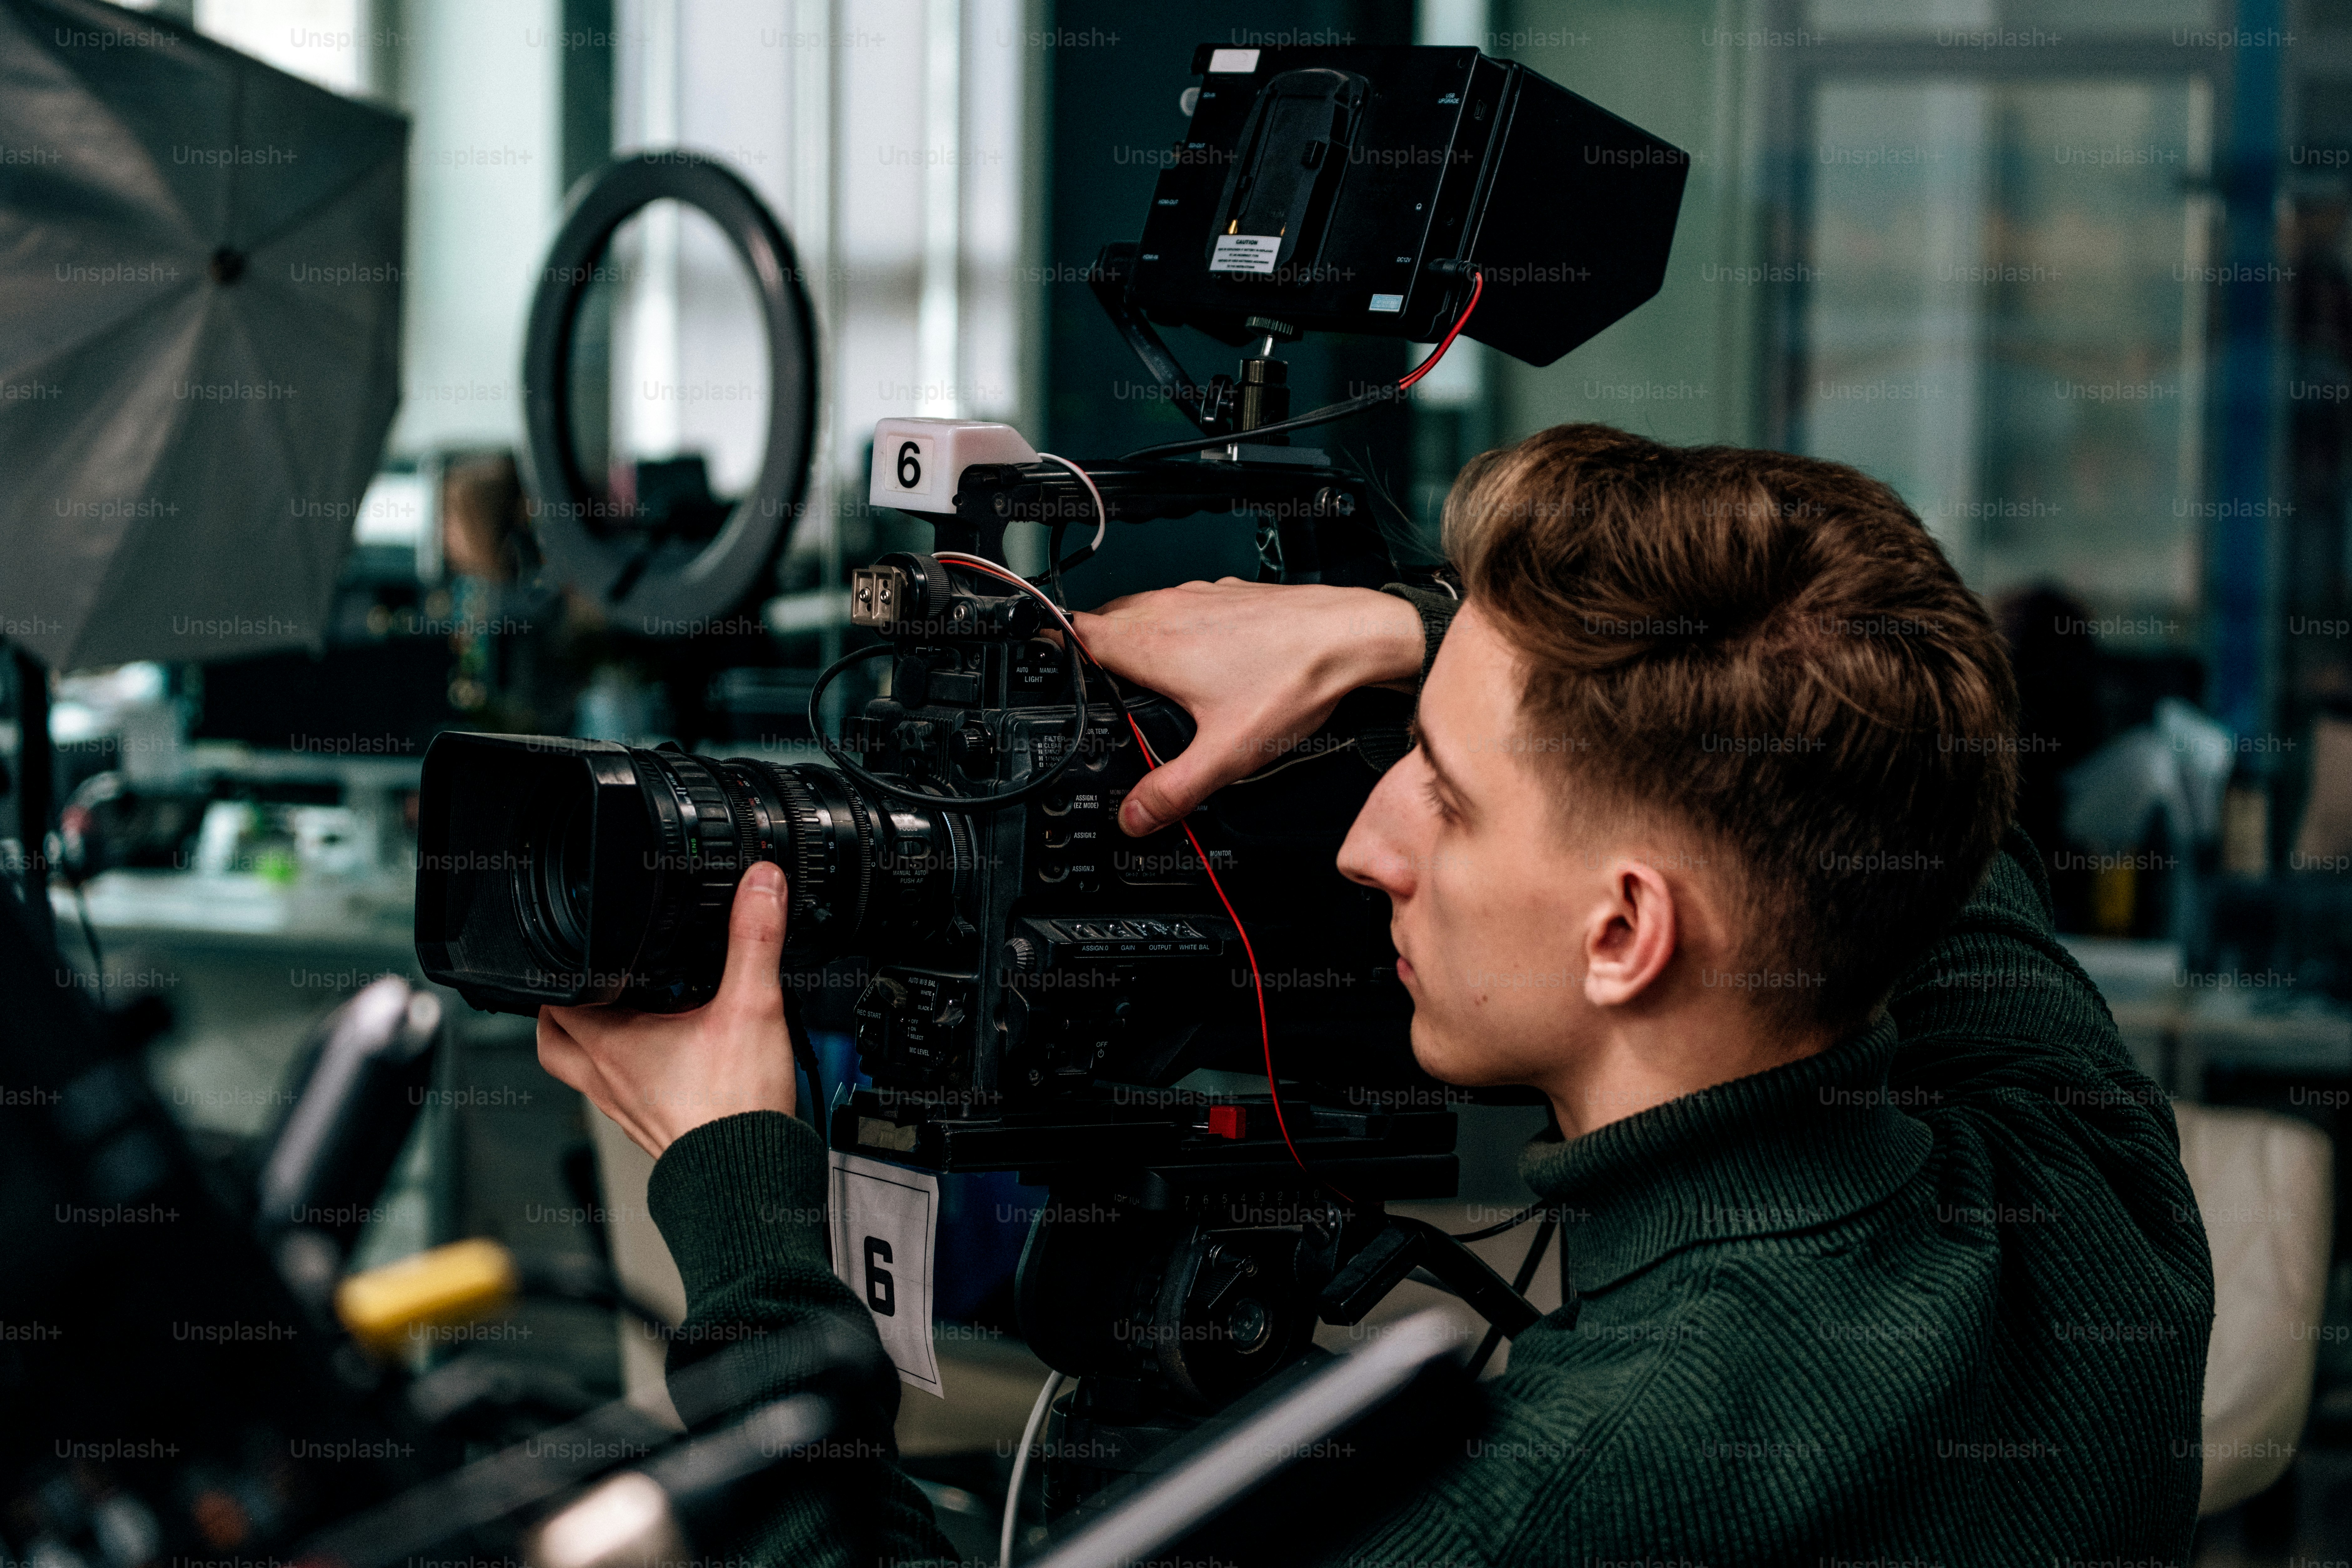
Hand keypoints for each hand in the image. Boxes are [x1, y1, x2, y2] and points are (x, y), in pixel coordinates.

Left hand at [535, 861, 797, 1158]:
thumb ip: (754, 939)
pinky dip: (626, 1072)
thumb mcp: (751, 1006)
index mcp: (613, 1045)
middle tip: (588, 981)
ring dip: (590, 1041)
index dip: (559, 972)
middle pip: (553, 1037)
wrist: (749, 1180)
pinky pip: (618, 1093)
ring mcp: (624, 1108)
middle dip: (564, 1005)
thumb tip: (760, 887)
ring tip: (620, 1015)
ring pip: (581, 1069)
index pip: (554, 1000)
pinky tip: (662, 1059)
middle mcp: (607, 1080)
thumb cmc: (735, 1110)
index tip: (579, 949)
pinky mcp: (650, 1127)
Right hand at [1071, 579, 1423, 835]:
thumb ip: (1173, 789)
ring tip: (1143, 675)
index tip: (1056, 672)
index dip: (1060, 652)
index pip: (1079, 634)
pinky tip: (1200, 657)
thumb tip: (1135, 817)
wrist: (1352, 637)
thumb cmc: (1294, 681)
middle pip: (1105, 621)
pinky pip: (1182, 605)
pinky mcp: (1229, 595)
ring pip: (1143, 609)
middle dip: (1095, 651)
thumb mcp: (1226, 753)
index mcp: (1154, 645)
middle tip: (1098, 686)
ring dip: (1135, 635)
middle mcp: (1170, 611)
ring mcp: (1200, 597)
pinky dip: (1176, 626)